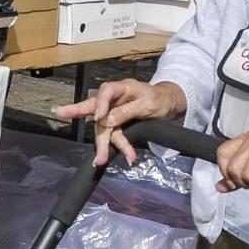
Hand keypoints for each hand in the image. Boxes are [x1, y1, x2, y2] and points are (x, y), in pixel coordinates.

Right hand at [55, 78, 185, 165]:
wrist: (169, 105)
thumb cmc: (161, 99)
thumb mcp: (148, 104)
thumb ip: (127, 111)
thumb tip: (107, 120)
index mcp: (123, 88)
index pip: (106, 92)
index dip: (100, 104)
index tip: (98, 117)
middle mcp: (114, 100)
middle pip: (97, 112)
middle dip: (88, 125)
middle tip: (78, 134)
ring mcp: (114, 112)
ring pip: (105, 129)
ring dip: (105, 145)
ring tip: (102, 160)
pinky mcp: (117, 123)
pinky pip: (114, 136)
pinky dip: (120, 147)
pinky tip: (127, 156)